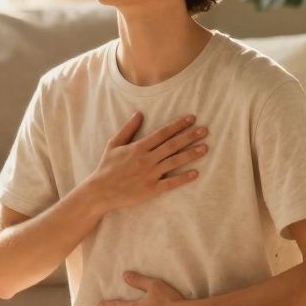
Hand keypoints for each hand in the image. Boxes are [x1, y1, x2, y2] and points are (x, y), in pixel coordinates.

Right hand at [84, 111, 207, 213]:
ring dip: (191, 154)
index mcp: (138, 147)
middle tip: (205, 130)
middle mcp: (146, 159)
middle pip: (172, 145)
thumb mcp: (114, 144)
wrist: (100, 192)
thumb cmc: (106, 167)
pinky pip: (170, 183)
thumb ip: (128, 129)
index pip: (162, 133)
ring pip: (174, 162)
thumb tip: (139, 113)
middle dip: (189, 136)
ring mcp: (149, 175)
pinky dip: (183, 178)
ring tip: (205, 148)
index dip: (178, 125)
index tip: (191, 118)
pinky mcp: (151, 189)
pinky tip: (195, 173)